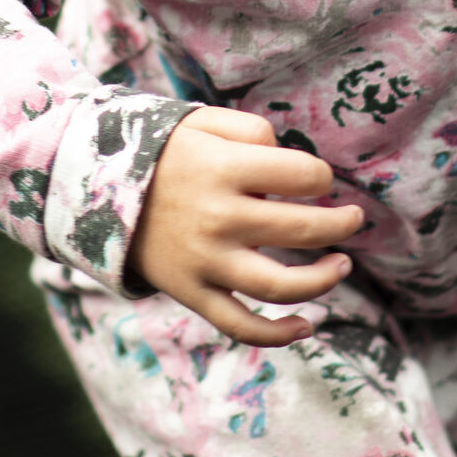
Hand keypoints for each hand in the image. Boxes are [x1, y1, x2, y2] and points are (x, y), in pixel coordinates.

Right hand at [126, 106, 365, 345]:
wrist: (100, 192)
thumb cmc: (166, 153)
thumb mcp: (204, 121)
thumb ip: (254, 131)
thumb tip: (292, 167)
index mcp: (225, 169)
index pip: (302, 175)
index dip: (321, 176)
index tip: (316, 178)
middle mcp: (219, 218)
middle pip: (302, 228)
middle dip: (340, 223)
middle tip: (355, 219)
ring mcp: (206, 262)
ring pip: (280, 286)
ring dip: (323, 280)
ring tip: (342, 265)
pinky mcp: (192, 294)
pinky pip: (240, 325)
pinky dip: (277, 335)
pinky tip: (307, 326)